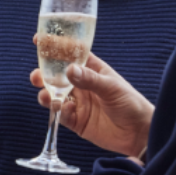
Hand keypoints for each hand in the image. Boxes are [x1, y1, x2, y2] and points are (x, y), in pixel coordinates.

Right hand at [30, 53, 153, 160]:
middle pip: (56, 76)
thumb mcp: (112, 88)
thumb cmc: (131, 104)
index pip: (71, 55)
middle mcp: (82, 85)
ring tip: (46, 96)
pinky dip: (59, 112)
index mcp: (92, 71)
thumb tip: (68, 69)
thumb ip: (90, 79)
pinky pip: (60, 114)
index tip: (39, 40)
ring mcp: (78, 103)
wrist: (139, 134)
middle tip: (36, 77)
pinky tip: (67, 110)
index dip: (55, 47)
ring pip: (54, 95)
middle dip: (43, 75)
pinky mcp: (75, 120)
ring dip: (46, 94)